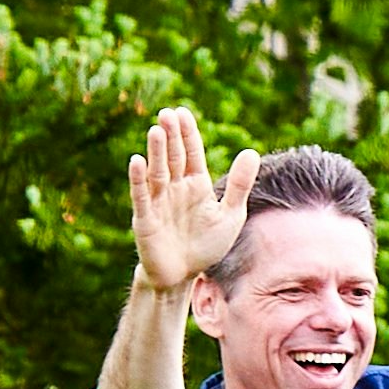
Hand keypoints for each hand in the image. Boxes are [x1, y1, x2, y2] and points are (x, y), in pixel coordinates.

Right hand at [124, 108, 245, 297]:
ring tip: (157, 130)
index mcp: (196, 185)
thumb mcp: (230, 215)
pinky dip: (139, 179)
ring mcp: (159, 202)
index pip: (191, 153)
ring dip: (156, 152)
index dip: (187, 134)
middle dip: (171, 136)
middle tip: (167, 113)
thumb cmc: (206, 245)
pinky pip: (142, 196)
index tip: (183, 112)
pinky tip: (137, 161)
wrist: (184, 276)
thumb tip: (251, 152)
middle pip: (173, 157)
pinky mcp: (146, 219)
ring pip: (158, 172)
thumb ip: (239, 185)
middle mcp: (175, 188)